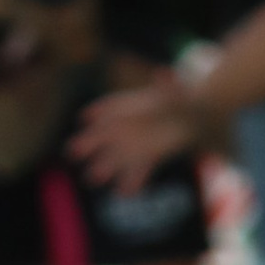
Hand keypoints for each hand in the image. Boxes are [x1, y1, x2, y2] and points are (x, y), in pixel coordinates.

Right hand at [73, 74, 198, 187]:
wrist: (192, 120)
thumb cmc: (181, 100)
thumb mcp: (178, 90)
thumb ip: (169, 85)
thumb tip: (163, 73)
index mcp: (132, 105)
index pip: (111, 107)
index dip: (98, 113)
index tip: (84, 118)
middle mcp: (129, 126)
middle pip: (105, 135)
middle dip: (89, 143)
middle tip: (72, 151)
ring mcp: (136, 144)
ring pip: (116, 156)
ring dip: (105, 167)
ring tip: (92, 178)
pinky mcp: (148, 158)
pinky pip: (138, 171)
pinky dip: (133, 180)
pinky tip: (124, 192)